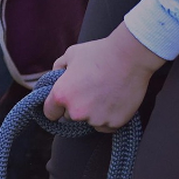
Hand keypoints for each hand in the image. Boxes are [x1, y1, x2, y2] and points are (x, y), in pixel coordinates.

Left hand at [43, 23, 165, 131]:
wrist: (130, 57)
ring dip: (92, 112)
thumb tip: (54, 79)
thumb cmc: (98, 53)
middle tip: (88, 90)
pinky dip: (108, 117)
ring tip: (103, 92)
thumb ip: (57, 69)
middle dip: (76, 106)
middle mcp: (77, 112)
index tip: (59, 105)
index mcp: (61, 95)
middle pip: (70, 116)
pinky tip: (112, 100)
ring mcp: (96, 119)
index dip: (54, 107)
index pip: (49, 113)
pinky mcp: (115, 124)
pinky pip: (106, 125)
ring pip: (89, 121)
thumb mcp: (69, 55)